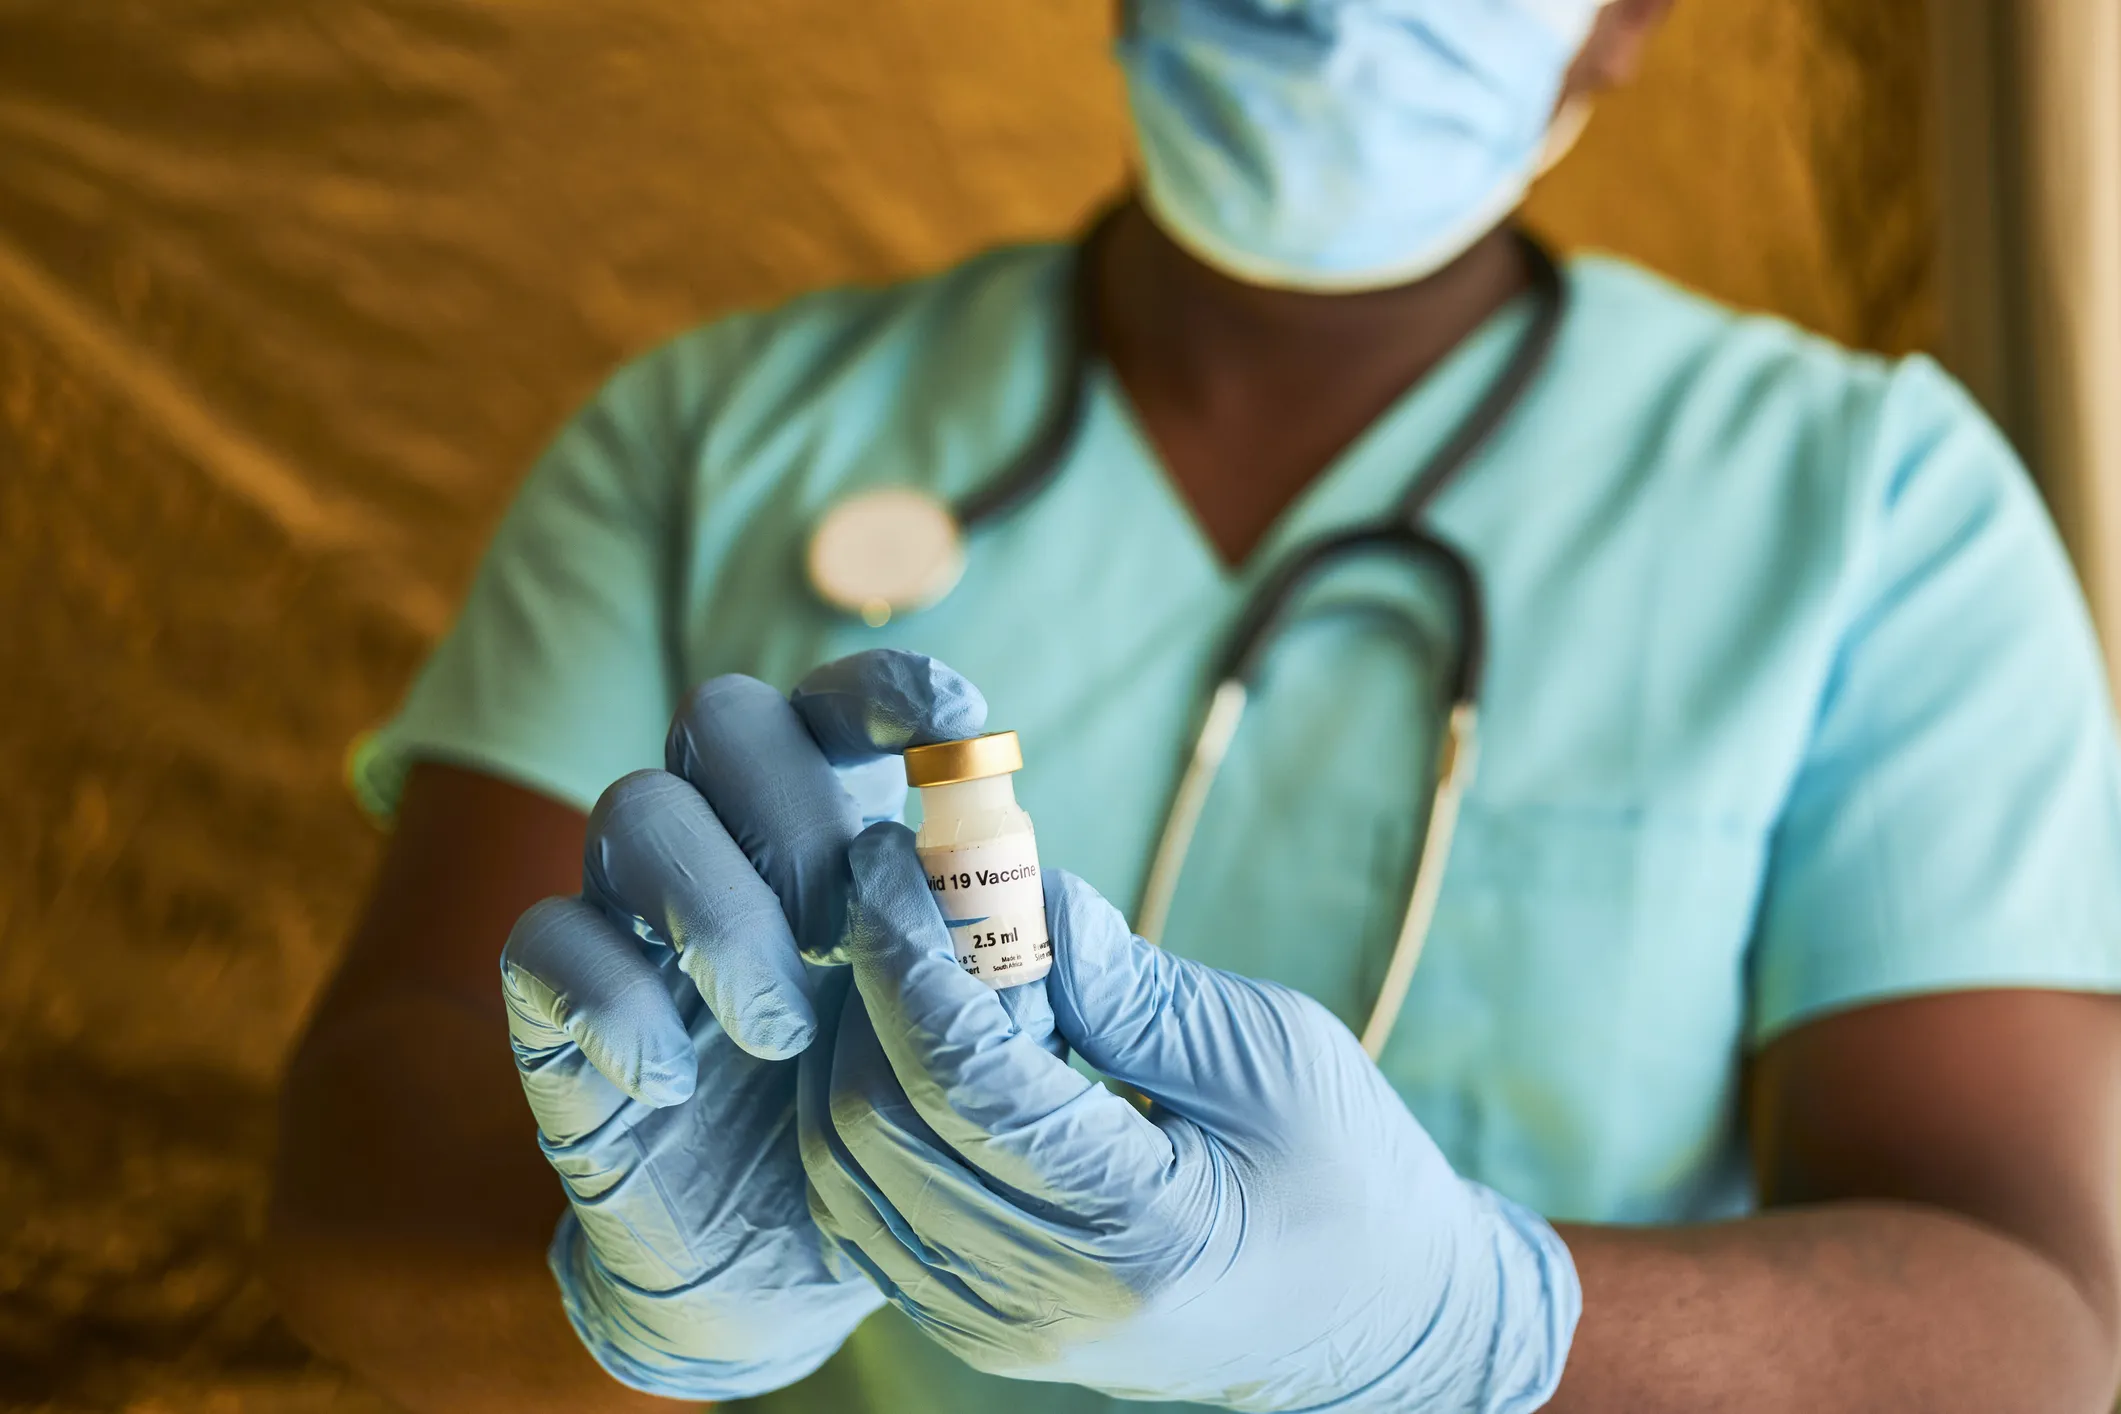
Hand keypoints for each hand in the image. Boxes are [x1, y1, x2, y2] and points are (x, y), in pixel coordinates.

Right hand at [499, 650, 983, 1397]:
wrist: (781, 1279)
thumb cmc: (886, 1135)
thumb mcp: (965, 1050)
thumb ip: (998, 969)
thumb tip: (1033, 898)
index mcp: (830, 831)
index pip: (831, 706)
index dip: (882, 690)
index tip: (956, 724)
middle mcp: (724, 846)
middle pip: (721, 718)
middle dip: (795, 813)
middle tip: (843, 936)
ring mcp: (631, 917)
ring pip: (632, 810)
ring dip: (722, 914)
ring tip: (781, 1034)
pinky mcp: (558, 1009)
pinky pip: (540, 942)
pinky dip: (613, 1005)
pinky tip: (674, 1086)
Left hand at [799, 823, 1580, 1412]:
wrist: (1372, 1319)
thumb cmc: (1346, 1174)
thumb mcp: (1266, 1051)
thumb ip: (1128, 982)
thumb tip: (1020, 894)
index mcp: (1135, 1232)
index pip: (958, 1076)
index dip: (903, 951)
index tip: (886, 857)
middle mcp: (1045, 1303)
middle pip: (871, 1121)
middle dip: (866, 988)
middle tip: (906, 899)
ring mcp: (999, 1330)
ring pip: (841, 1169)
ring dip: (851, 1046)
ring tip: (919, 968)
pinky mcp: (975, 1328)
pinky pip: (860, 1209)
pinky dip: (858, 1111)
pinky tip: (911, 1046)